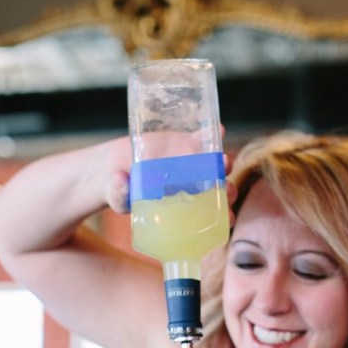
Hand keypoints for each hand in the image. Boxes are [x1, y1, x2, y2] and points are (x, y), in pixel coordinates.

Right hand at [103, 132, 236, 215]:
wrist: (119, 167)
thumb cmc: (124, 192)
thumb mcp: (120, 198)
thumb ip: (121, 194)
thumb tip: (120, 179)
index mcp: (186, 206)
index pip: (212, 214)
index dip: (224, 216)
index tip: (228, 218)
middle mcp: (194, 186)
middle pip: (220, 190)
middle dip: (229, 190)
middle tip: (227, 189)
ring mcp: (192, 163)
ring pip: (216, 164)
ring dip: (224, 163)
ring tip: (223, 162)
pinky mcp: (185, 142)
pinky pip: (203, 137)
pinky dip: (212, 133)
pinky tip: (219, 130)